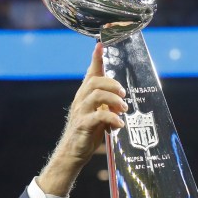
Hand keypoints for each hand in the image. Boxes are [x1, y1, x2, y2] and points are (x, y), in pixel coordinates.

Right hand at [37, 43, 126, 196]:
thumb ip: (108, 104)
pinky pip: (98, 116)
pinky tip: (120, 125)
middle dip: (112, 84)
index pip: (90, 73)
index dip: (96, 59)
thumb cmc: (88, 133)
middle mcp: (80, 100)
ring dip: (114, 100)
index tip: (101, 44)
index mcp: (85, 96)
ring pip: (96, 95)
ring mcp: (80, 112)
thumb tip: (122, 98)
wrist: (73, 153)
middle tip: (124, 95)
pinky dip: (112, 118)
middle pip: (94, 81)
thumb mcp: (99, 114)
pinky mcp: (82, 125)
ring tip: (124, 109)